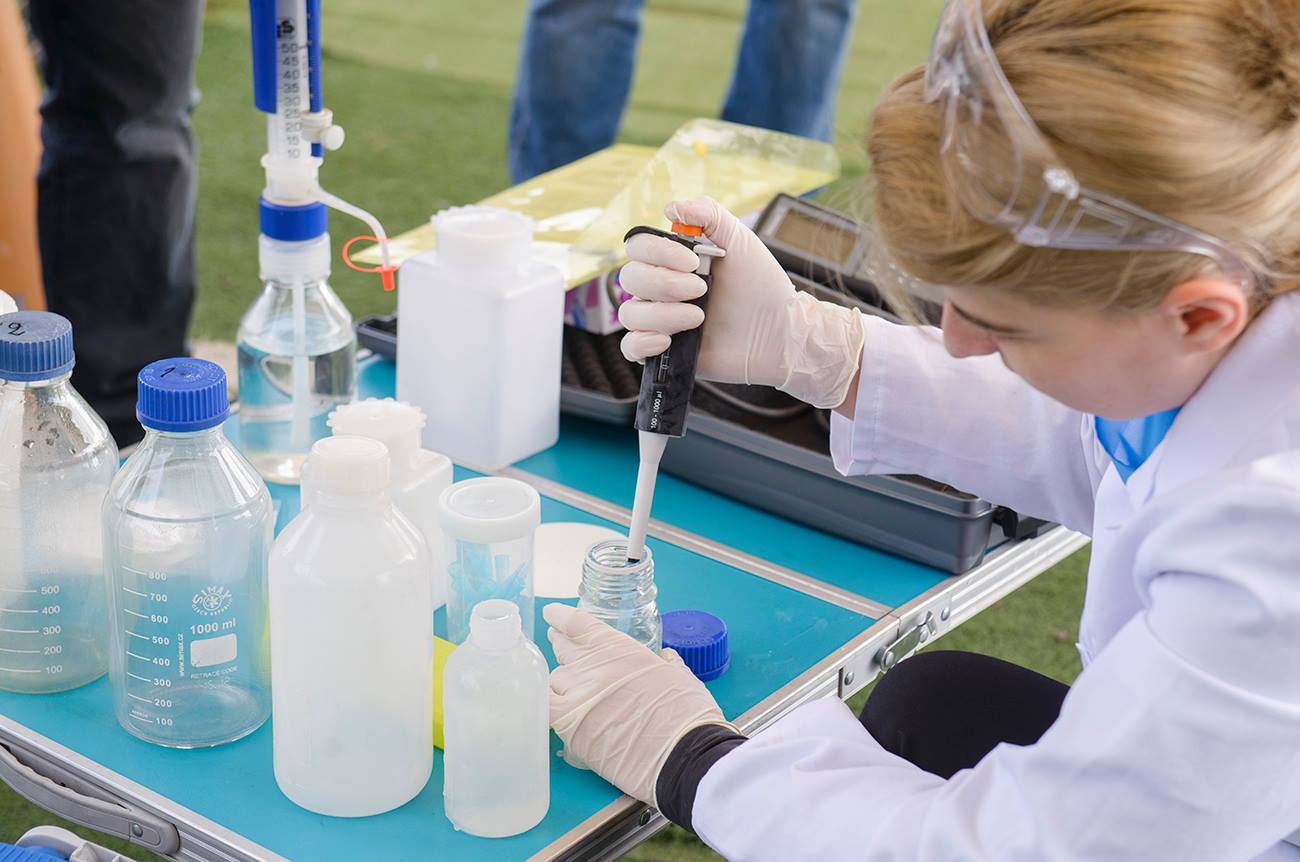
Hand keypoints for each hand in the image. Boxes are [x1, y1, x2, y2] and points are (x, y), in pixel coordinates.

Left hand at [545, 603, 732, 805]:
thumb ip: (668, 663)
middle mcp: (592, 665)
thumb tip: (666, 657)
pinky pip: (544, 706)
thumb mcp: (682, 676)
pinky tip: (551, 707)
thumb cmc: (688, 715)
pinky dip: (545, 704)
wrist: (683, 754)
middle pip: (562, 648)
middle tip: (558, 645)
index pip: (576, 623)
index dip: (560, 616)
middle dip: (560, 645)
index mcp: (618, 648)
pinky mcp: (569, 725)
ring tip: (568, 688)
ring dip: (561, 682)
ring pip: (554, 680)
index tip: (552, 615)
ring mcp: (578, 694)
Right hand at [618, 196, 866, 408]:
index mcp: (673, 261)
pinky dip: (643, 342)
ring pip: (630, 313)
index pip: (637, 247)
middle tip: (702, 289)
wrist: (778, 331)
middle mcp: (661, 289)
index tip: (693, 261)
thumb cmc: (761, 285)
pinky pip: (630, 347)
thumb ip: (708, 214)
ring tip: (698, 318)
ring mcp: (661, 320)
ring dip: (663, 314)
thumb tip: (670, 207)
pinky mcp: (664, 351)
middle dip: (665, 284)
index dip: (657, 252)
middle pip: (629, 278)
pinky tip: (669, 341)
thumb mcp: (740, 239)